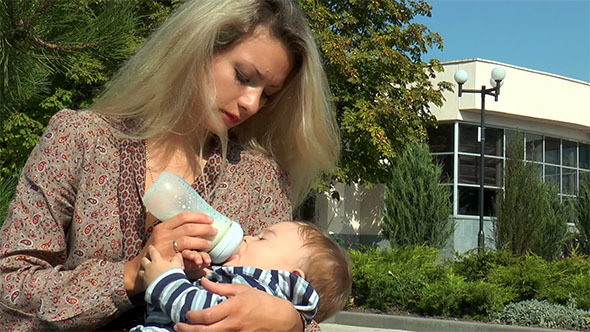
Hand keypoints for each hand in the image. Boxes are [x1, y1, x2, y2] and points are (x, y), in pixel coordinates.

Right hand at [125, 212, 217, 295]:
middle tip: (214, 230)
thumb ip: (174, 230)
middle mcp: (163, 235)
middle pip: (188, 227)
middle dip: (204, 228)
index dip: (198, 216)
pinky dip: (196, 253)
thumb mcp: (160, 236)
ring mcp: (165, 247)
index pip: (183, 216)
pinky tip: (203, 254)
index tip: (209, 218)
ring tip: (211, 242)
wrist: (140, 268)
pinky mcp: (168, 259)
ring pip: (188, 239)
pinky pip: (185, 254)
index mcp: (162, 227)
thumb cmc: (154, 251)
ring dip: (202, 240)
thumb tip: (195, 224)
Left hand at [138, 245, 182, 287]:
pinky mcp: (145, 284)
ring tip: (145, 271)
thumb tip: (178, 254)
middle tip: (146, 259)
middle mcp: (149, 267)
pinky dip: (144, 280)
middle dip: (145, 259)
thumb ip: (177, 258)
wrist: (166, 288)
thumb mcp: (177, 265)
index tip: (150, 247)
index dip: (151, 249)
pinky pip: (142, 281)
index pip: (152, 252)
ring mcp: (146, 276)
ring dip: (143, 270)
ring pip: (140, 271)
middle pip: (143, 260)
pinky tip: (147, 281)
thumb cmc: (172, 274)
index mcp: (157, 260)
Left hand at [174, 278, 302, 331]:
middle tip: (178, 325)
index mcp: (233, 308)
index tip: (187, 313)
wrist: (280, 318)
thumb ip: (220, 287)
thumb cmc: (261, 301)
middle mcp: (233, 324)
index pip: (206, 316)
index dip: (192, 317)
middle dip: (187, 329)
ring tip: (186, 331)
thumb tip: (203, 281)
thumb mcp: (241, 290)